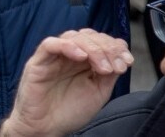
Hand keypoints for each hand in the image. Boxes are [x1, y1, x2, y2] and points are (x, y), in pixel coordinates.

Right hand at [0, 29, 131, 136]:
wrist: (47, 128)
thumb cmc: (70, 112)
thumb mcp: (98, 92)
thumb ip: (108, 73)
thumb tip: (120, 56)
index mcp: (83, 61)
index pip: (99, 40)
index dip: (115, 46)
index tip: (127, 61)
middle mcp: (69, 55)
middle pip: (88, 36)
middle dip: (107, 48)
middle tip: (116, 66)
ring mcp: (53, 57)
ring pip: (72, 37)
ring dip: (93, 48)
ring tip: (103, 68)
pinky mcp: (38, 62)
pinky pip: (50, 44)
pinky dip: (67, 46)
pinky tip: (81, 56)